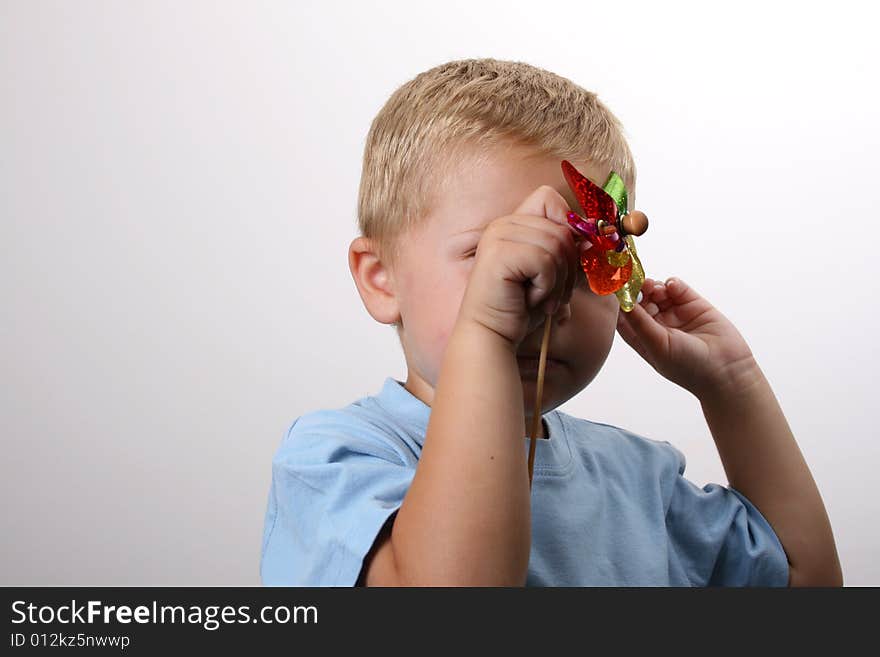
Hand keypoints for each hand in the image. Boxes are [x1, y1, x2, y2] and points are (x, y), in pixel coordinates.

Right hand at [457, 185, 585, 348]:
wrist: (493, 336)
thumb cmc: (520, 308)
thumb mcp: (555, 276)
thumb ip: (572, 255)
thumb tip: (594, 241)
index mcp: (513, 224)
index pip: (549, 199)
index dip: (567, 227)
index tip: (567, 261)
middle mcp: (503, 224)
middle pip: (562, 227)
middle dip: (568, 267)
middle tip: (554, 294)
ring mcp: (498, 236)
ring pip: (557, 244)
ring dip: (559, 280)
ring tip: (542, 299)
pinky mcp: (499, 254)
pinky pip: (545, 260)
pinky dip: (547, 286)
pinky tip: (531, 300)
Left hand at [615, 277, 760, 396]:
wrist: (726, 370)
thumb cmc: (687, 366)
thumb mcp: (657, 344)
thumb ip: (639, 321)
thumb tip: (620, 301)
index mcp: (643, 338)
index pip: (624, 317)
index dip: (618, 303)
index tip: (614, 289)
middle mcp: (657, 325)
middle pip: (639, 301)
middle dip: (636, 291)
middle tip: (635, 282)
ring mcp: (675, 314)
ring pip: (657, 292)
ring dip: (652, 286)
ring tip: (655, 288)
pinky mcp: (693, 305)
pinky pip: (677, 288)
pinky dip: (672, 283)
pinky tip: (671, 287)